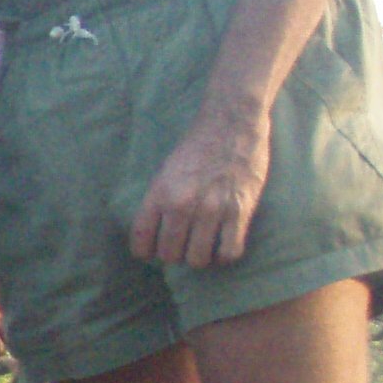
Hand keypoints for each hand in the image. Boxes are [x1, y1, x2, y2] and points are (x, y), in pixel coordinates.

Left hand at [129, 109, 271, 267]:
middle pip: (170, 254)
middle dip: (174, 255)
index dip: (145, 252)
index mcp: (160, 194)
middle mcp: (183, 204)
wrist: (231, 124)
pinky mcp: (240, 211)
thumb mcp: (165, 172)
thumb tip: (154, 233)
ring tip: (202, 248)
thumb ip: (159, 201)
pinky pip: (229, 252)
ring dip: (199, 258)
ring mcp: (212, 209)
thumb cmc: (196, 147)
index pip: (142, 239)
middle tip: (182, 246)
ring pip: (198, 259)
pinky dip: (224, 256)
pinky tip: (223, 246)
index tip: (151, 252)